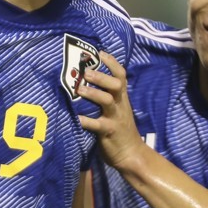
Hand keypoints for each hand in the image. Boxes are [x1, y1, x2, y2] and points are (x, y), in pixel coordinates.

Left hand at [77, 51, 145, 172]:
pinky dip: (85, 120)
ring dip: (93, 93)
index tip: (100, 53)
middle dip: (101, 76)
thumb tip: (86, 81)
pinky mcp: (109, 132)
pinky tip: (76, 117)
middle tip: (86, 71)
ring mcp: (115, 118)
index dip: (112, 63)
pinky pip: (97, 125)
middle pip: (116, 85)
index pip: (121, 75)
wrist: (131, 154)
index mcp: (121, 98)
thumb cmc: (120, 130)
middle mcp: (120, 105)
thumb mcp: (118, 110)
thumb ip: (108, 96)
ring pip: (107, 101)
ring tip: (79, 89)